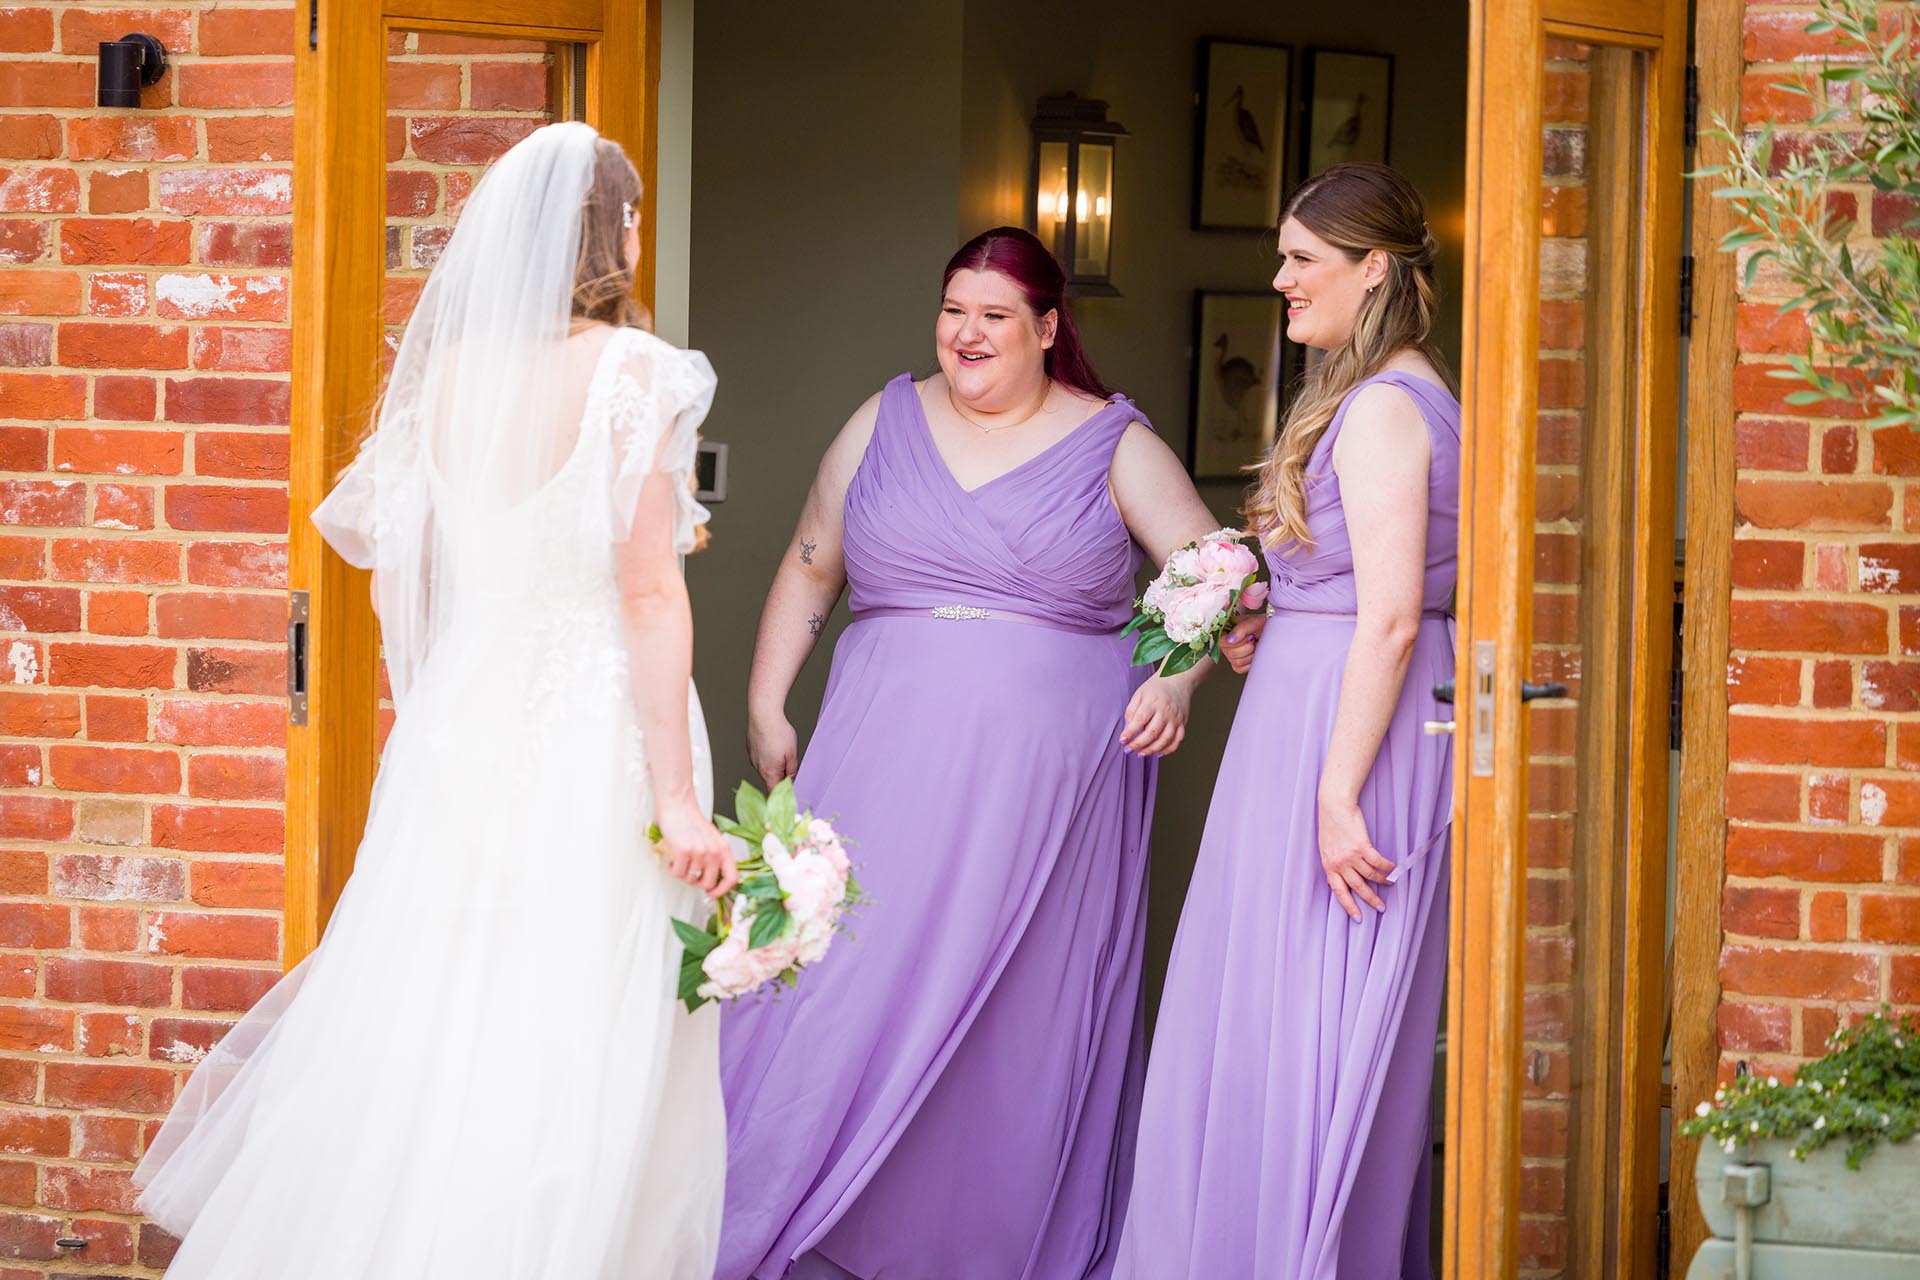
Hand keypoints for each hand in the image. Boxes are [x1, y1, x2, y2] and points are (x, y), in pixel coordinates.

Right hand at [655, 796, 737, 898]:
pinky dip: (672, 870)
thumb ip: (715, 857)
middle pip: (708, 883)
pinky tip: (672, 859)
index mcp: (724, 849)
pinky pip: (677, 874)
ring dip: (682, 874)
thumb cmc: (692, 822)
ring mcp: (699, 852)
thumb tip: (712, 880)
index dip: (722, 891)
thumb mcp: (712, 839)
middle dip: (696, 883)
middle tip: (689, 874)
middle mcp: (714, 852)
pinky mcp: (683, 852)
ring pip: (690, 879)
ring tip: (680, 861)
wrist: (678, 805)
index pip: (732, 878)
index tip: (712, 894)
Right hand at [747, 709, 797, 788]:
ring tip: (782, 750)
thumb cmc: (778, 732)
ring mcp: (753, 758)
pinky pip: (761, 757)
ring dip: (775, 764)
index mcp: (769, 772)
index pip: (773, 792)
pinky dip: (768, 755)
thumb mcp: (792, 754)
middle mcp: (758, 768)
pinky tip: (774, 744)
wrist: (763, 714)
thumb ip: (792, 771)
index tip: (790, 793)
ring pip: (766, 767)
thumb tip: (792, 780)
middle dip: (781, 776)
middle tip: (791, 765)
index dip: (782, 794)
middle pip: (771, 779)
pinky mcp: (751, 749)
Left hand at [1120, 676, 1191, 757]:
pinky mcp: (1183, 723)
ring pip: (1165, 740)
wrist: (1178, 680)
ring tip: (1141, 754)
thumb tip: (1127, 728)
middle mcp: (1166, 711)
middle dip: (1138, 744)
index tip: (1123, 740)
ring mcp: (1176, 718)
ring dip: (1152, 750)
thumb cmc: (1156, 687)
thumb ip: (1132, 710)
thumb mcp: (1139, 693)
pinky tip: (1158, 752)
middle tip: (1128, 750)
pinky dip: (1168, 749)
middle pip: (1152, 733)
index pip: (1140, 720)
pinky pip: (1177, 740)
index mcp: (1153, 702)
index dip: (1130, 732)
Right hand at [1220, 612, 1267, 675]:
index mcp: (1226, 631)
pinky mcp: (1238, 665)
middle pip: (1230, 653)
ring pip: (1237, 662)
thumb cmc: (1263, 626)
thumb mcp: (1254, 622)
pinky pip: (1241, 668)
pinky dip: (1251, 662)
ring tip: (1255, 645)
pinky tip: (1254, 654)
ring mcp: (1232, 655)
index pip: (1222, 641)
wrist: (1273, 633)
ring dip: (1251, 654)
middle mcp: (1227, 643)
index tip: (1248, 636)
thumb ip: (1241, 628)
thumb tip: (1230, 639)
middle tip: (1253, 639)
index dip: (1237, 641)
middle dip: (1247, 647)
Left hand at [1317, 789, 1394, 920]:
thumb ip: (1334, 862)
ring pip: (1370, 875)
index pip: (1339, 892)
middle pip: (1357, 887)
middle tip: (1381, 908)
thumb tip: (1342, 874)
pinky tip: (1393, 869)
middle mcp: (1339, 864)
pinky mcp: (1362, 846)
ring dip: (1382, 881)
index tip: (1358, 918)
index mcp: (1329, 866)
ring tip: (1390, 884)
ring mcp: (1351, 856)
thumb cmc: (1330, 825)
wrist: (1334, 806)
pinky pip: (1378, 862)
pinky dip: (1387, 867)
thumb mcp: (1326, 848)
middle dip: (1370, 899)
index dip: (1349, 906)